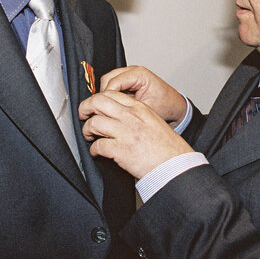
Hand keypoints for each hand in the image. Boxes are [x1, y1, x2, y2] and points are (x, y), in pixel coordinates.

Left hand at [78, 91, 193, 178]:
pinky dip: (94, 150)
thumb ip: (135, 114)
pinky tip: (97, 152)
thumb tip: (115, 114)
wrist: (175, 165)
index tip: (93, 107)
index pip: (110, 93)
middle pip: (98, 102)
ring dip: (87, 130)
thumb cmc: (166, 147)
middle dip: (85, 108)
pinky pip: (98, 145)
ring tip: (90, 136)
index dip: (97, 99)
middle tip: (84, 116)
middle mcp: (131, 117)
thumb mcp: (152, 121)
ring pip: (94, 122)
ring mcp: (126, 133)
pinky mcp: (121, 150)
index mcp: (139, 108)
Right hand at [100, 66, 186, 125]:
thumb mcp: (147, 109)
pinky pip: (112, 84)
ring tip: (111, 109)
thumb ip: (128, 108)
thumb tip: (111, 111)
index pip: (114, 82)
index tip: (104, 110)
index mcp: (139, 74)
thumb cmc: (165, 106)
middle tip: (105, 110)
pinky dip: (111, 94)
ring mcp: (130, 74)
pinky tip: (116, 105)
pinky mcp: (127, 80)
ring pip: (107, 81)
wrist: (174, 106)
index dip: (107, 97)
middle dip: (105, 95)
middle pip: (108, 78)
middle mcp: (133, 71)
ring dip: (107, 94)